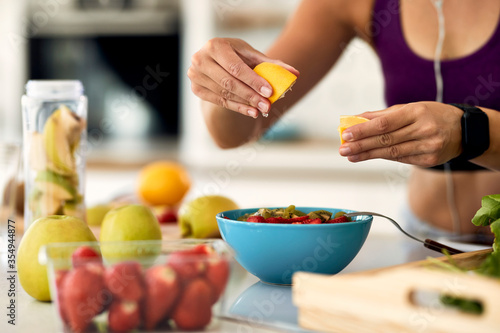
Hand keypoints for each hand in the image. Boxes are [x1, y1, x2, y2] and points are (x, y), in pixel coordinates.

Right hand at [188, 38, 298, 117]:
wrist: (215, 60)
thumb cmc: (236, 55)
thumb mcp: (251, 55)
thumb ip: (271, 64)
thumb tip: (296, 73)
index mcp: (215, 46)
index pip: (236, 68)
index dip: (253, 81)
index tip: (270, 93)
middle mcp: (201, 59)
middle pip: (229, 83)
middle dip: (251, 96)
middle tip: (268, 106)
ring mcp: (195, 76)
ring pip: (224, 94)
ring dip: (245, 104)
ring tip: (261, 110)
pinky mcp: (196, 89)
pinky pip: (219, 102)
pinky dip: (237, 108)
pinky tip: (251, 112)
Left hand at [338, 102, 463, 166]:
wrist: (464, 130)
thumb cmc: (431, 115)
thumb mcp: (410, 108)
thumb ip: (382, 115)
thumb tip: (355, 119)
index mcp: (417, 112)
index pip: (385, 123)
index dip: (363, 130)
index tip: (346, 134)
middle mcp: (424, 130)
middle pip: (386, 140)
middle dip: (361, 145)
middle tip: (343, 149)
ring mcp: (428, 147)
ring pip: (392, 153)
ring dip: (367, 155)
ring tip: (350, 156)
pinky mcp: (430, 160)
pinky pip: (401, 159)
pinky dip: (383, 157)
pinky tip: (368, 156)